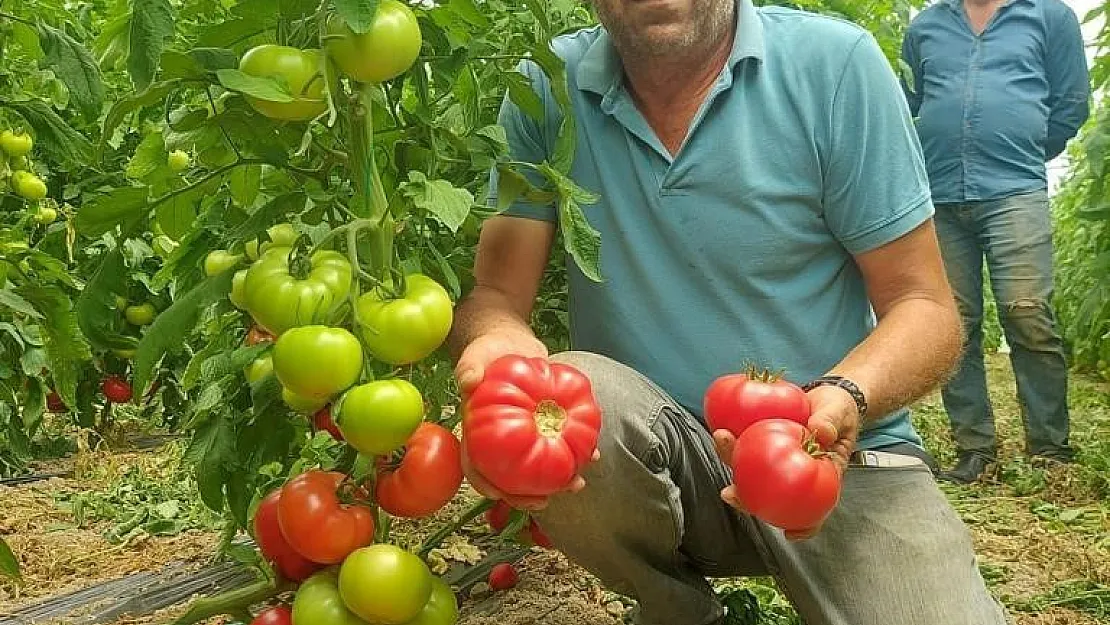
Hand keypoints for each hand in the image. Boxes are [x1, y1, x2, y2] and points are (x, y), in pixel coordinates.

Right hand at [454, 329, 598, 510]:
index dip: (486, 485)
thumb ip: (469, 368)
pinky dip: (576, 451)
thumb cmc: (487, 352)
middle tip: (548, 499)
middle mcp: (501, 442)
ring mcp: (524, 437)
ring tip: (578, 483)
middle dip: (528, 495)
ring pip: (538, 468)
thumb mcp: (475, 356)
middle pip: (510, 479)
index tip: (503, 494)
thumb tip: (469, 381)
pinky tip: (592, 453)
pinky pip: (559, 445)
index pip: (476, 467)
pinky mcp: (545, 427)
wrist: (512, 343)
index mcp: (478, 434)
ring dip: (558, 481)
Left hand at [714, 384, 859, 540]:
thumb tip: (821, 432)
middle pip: (769, 494)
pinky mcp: (762, 439)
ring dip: (731, 458)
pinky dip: (733, 437)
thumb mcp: (840, 413)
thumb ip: (831, 422)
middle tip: (730, 494)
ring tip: (721, 439)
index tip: (790, 533)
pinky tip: (722, 429)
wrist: (826, 395)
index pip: (814, 508)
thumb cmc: (838, 411)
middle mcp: (792, 473)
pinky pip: (745, 442)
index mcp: (817, 475)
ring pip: (750, 468)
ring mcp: (775, 458)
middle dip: (746, 500)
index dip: (804, 525)